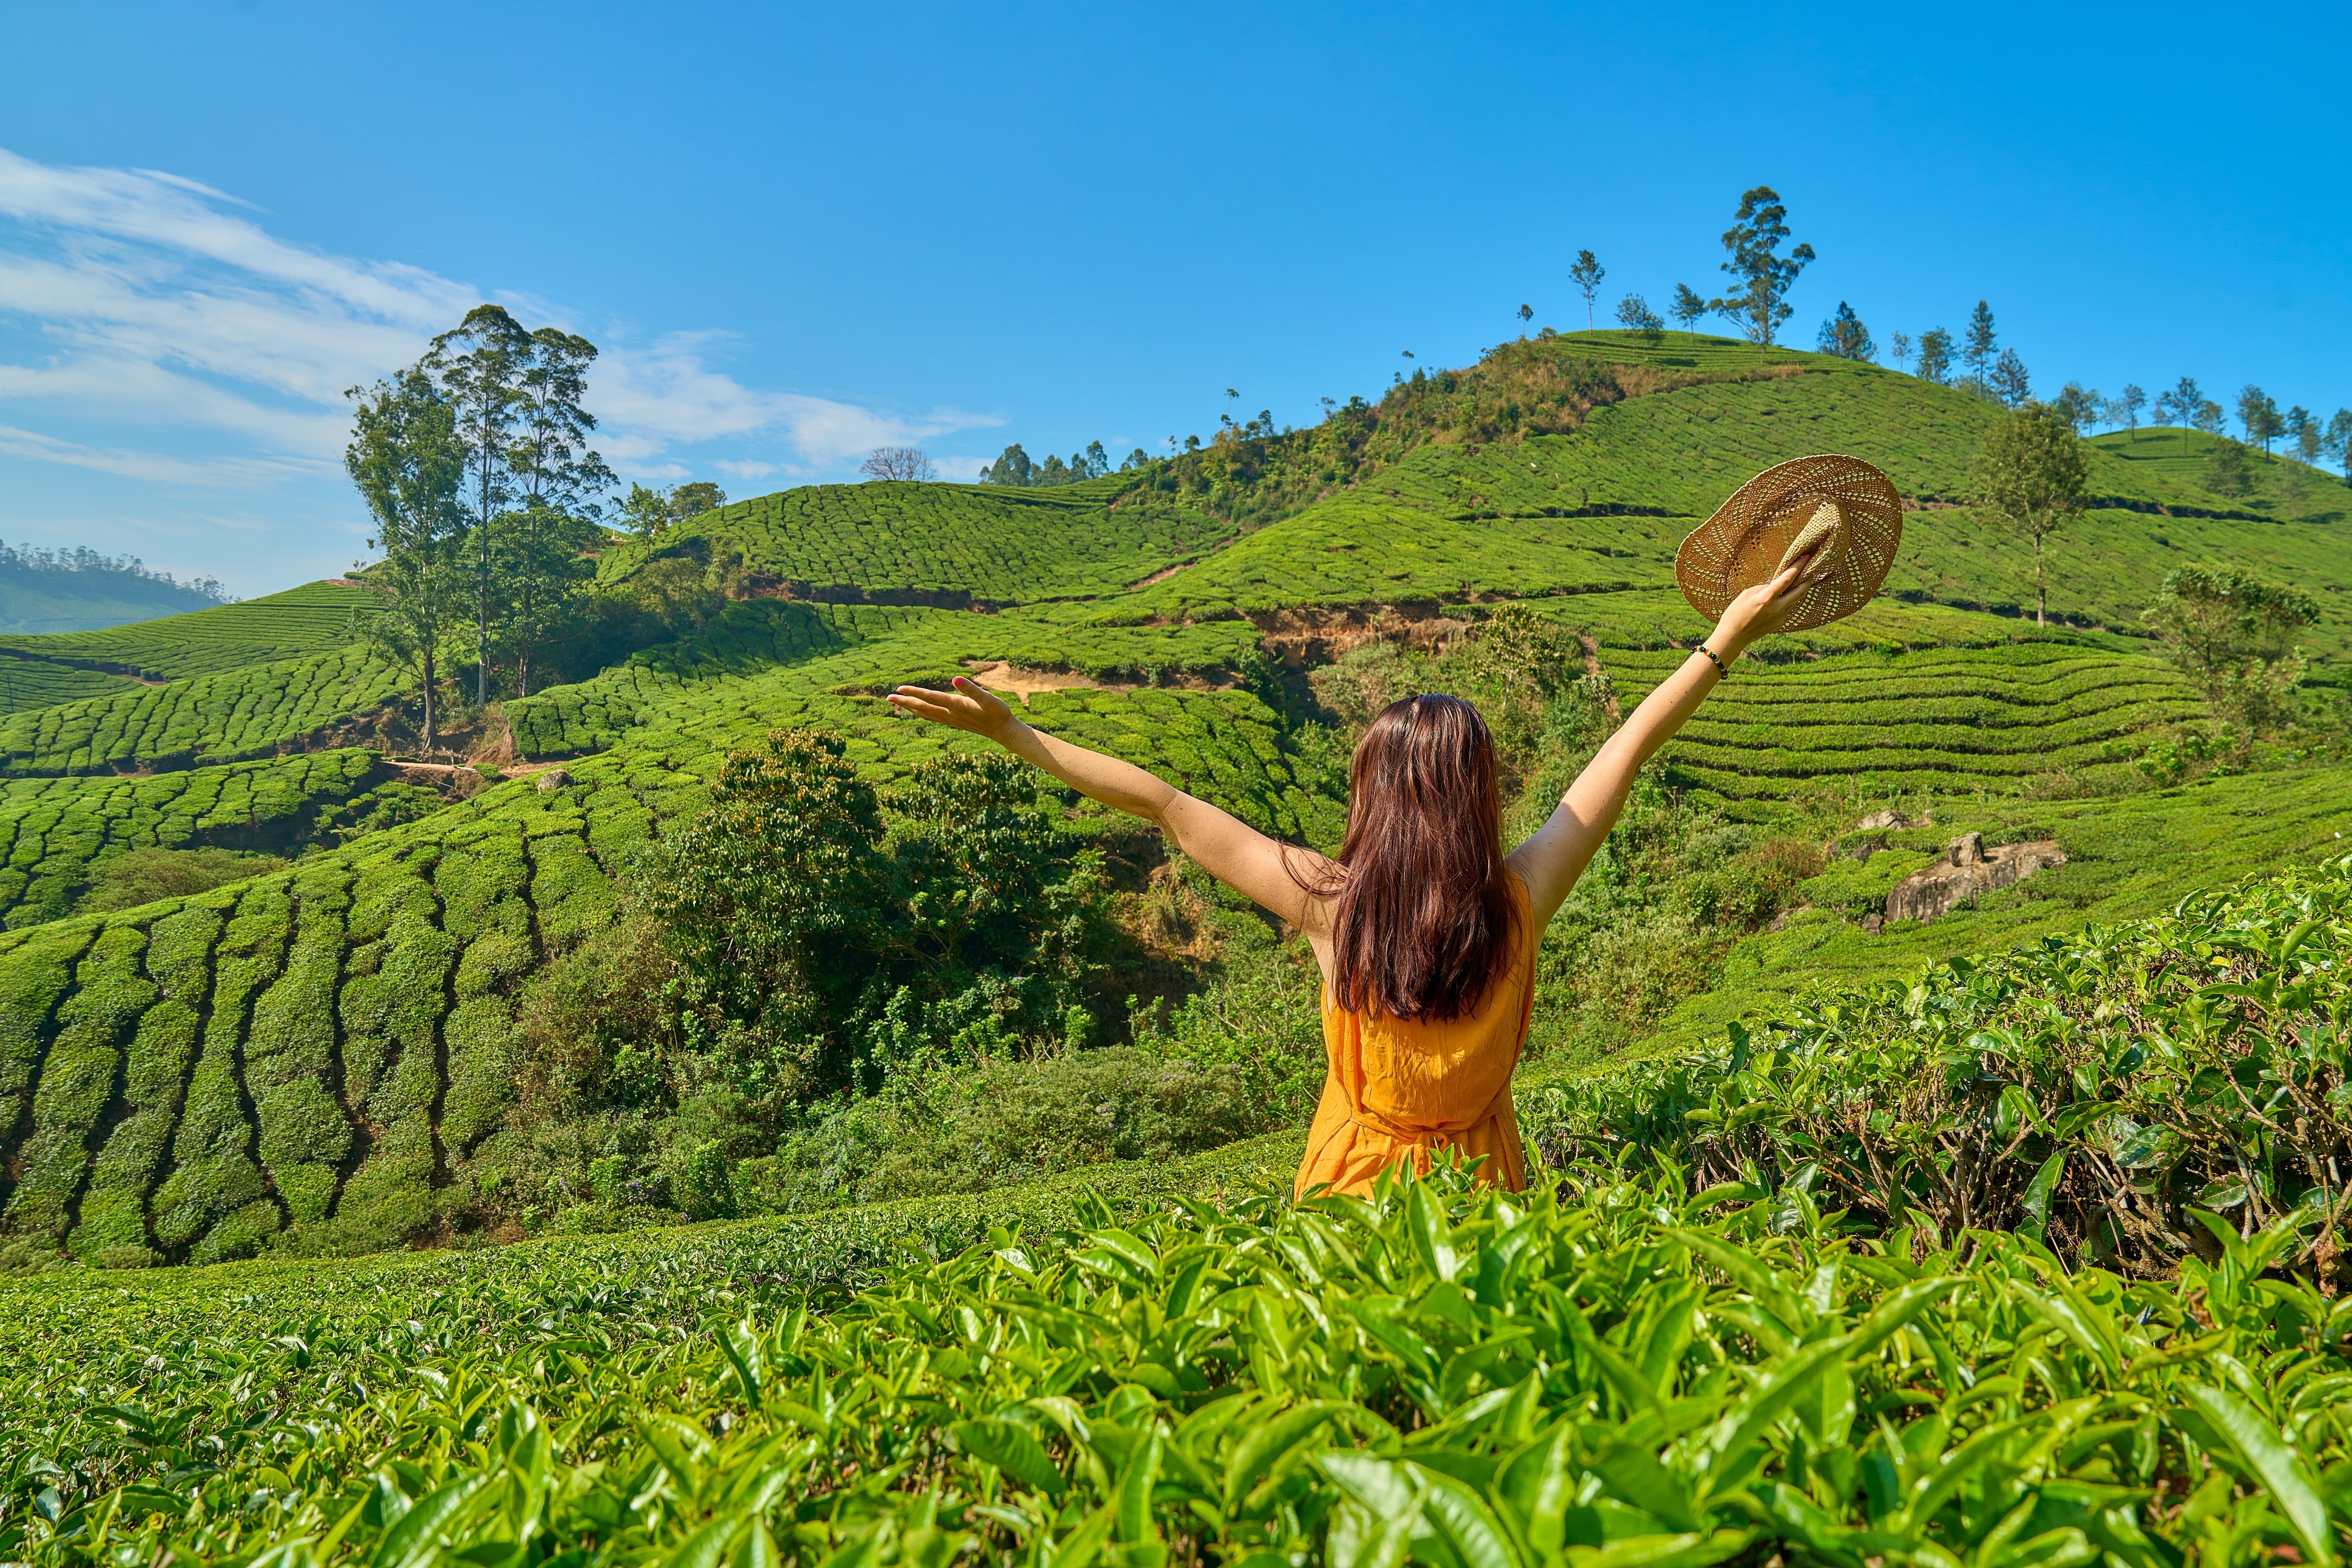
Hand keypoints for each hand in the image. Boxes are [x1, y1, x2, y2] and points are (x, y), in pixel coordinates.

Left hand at [886, 676, 1027, 743]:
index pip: (930, 697)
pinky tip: (917, 710)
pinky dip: (921, 712)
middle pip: (923, 707)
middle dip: (905, 701)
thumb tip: (955, 679)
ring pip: (925, 713)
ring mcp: (951, 719)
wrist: (1003, 731)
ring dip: (910, 707)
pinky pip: (932, 717)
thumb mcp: (988, 699)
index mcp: (956, 706)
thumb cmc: (998, 713)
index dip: (915, 692)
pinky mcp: (954, 722)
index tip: (899, 688)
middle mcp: (950, 714)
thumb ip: (971, 689)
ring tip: (897, 702)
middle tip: (888, 696)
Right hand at [1711, 556, 1814, 653]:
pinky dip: (1786, 601)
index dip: (1798, 567)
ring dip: (1798, 590)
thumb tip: (1775, 583)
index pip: (1787, 579)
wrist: (1733, 636)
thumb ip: (1763, 587)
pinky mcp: (1779, 623)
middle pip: (1800, 592)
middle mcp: (1776, 608)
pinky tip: (1781, 598)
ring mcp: (1779, 617)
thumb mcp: (1746, 594)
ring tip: (1799, 581)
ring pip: (1794, 600)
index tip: (1806, 558)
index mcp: (1766, 598)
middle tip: (1811, 571)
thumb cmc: (1735, 612)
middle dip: (1808, 580)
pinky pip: (1786, 609)